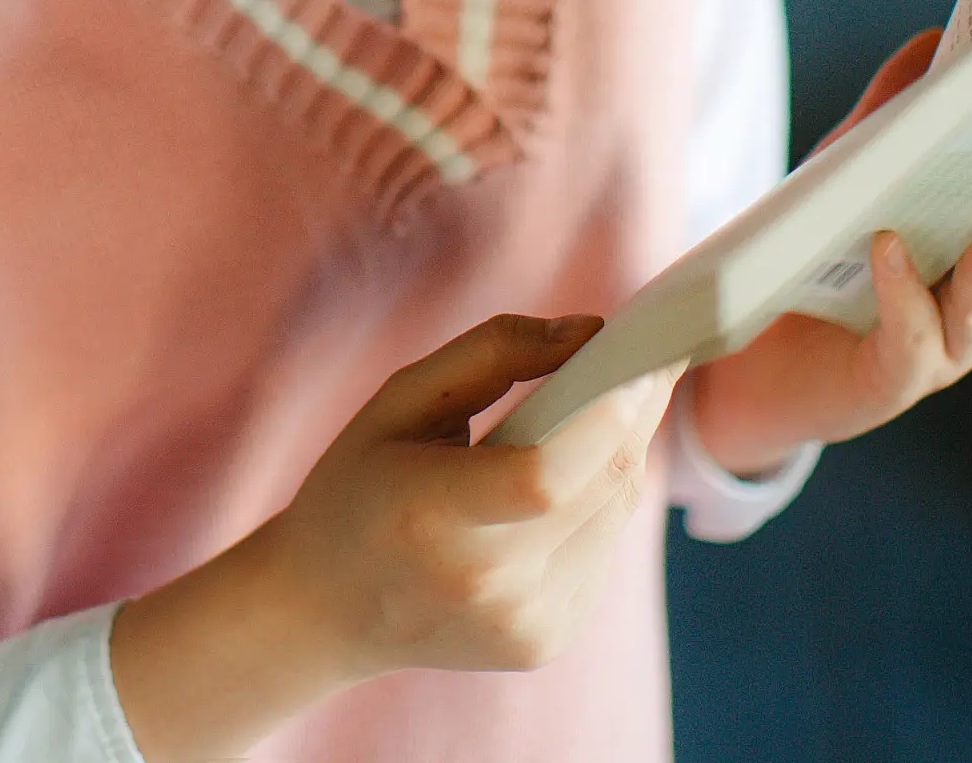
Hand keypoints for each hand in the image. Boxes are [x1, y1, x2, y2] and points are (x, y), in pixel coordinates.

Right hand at [109, 315, 677, 762]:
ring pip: (619, 512)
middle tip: (645, 354)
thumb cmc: (355, 488)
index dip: (606, 415)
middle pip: (602, 485)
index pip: (544, 477)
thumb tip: (589, 331)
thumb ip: (493, 353)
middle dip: (635, 409)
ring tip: (603, 405)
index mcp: (429, 517)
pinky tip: (569, 475)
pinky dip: (601, 497)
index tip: (642, 357)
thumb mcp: (398, 399)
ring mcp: (524, 624)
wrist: (326, 609)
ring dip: (623, 449)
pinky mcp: (548, 640)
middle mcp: (485, 585)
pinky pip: (605, 545)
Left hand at [685, 30, 971, 478]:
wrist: (743, 360)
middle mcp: (971, 307)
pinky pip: (911, 338)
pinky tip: (889, 249)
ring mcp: (939, 349)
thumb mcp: (844, 176)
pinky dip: (904, 294)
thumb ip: (886, 116)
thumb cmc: (809, 262)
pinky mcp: (893, 380)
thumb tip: (935, 39)